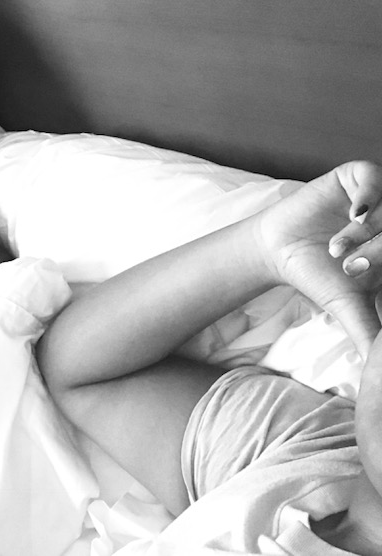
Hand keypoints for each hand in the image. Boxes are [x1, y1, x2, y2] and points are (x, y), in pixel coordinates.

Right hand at [258, 160, 381, 357]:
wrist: (278, 250)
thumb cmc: (316, 275)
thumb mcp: (349, 306)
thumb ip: (369, 333)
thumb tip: (377, 369)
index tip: (359, 273)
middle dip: (379, 253)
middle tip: (349, 268)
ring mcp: (379, 196)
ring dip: (366, 232)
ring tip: (337, 247)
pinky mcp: (358, 177)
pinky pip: (375, 179)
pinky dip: (369, 197)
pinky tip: (354, 214)